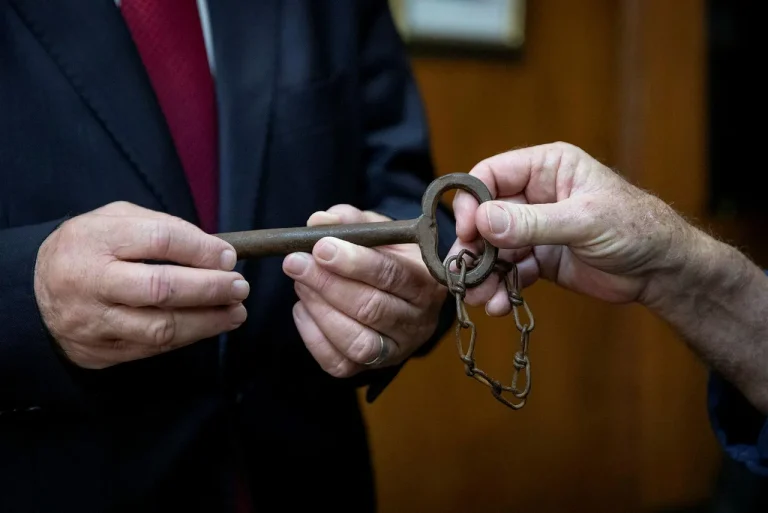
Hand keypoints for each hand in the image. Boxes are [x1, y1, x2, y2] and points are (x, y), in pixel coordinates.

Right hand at [34, 201, 248, 368]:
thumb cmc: (89, 248)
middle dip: (210, 289)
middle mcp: (91, 281)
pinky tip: (210, 324)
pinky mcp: (101, 350)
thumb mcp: (115, 220)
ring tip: (235, 311)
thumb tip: (215, 251)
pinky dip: (189, 336)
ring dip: (208, 321)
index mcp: (95, 239)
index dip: (201, 249)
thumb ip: (162, 227)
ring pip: (160, 327)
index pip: (159, 240)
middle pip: (161, 288)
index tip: (228, 257)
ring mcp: (94, 321)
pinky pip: (153, 348)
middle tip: (239, 287)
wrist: (35, 291)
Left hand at [282, 205, 446, 377]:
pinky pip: (339, 362)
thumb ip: (351, 221)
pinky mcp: (373, 367)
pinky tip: (303, 308)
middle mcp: (418, 320)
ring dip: (321, 311)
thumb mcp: (378, 231)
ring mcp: (397, 349)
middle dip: (328, 284)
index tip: (320, 247)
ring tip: (301, 284)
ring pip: (358, 342)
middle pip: (373, 309)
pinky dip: (313, 336)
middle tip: (296, 262)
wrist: (401, 291)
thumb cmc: (388, 256)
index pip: (393, 275)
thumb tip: (319, 221)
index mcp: (427, 282)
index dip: (354, 262)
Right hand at [450, 142, 695, 313]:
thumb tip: (483, 220)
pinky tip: (498, 303)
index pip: (491, 175)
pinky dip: (500, 287)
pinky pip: (509, 271)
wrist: (661, 271)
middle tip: (462, 273)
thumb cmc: (636, 228)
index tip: (466, 232)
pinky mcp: (539, 258)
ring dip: (483, 273)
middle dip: (472, 246)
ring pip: (492, 248)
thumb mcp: (584, 221)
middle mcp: (534, 195)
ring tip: (480, 297)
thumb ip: (532, 222)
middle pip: (484, 216)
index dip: (472, 201)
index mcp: (546, 168)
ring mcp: (534, 228)